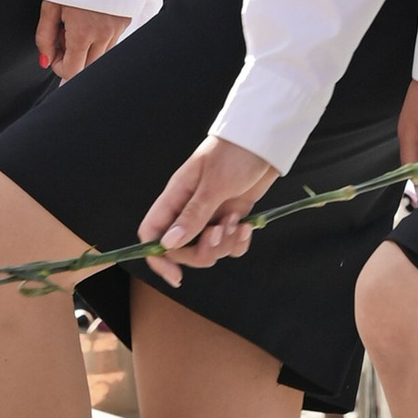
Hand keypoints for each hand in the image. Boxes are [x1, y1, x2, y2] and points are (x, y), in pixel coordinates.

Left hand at [38, 1, 125, 79]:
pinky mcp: (127, 20)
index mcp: (83, 32)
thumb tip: (45, 60)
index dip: (59, 67)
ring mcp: (118, 28)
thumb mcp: (50, 4)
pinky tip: (92, 19)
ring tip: (78, 24)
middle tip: (64, 36)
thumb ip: (45, 37)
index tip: (54, 54)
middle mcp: (104, 34)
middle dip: (73, 59)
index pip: (73, 72)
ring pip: (102, 54)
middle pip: (88, 67)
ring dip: (88, 49)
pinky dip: (100, 37)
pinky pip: (113, 40)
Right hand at [135, 135, 277, 276]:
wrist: (265, 141)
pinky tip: (248, 225)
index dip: (159, 258)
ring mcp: (211, 214)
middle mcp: (189, 209)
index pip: (152, 233)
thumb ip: (192, 215)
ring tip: (237, 220)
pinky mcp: (231, 217)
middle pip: (182, 249)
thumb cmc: (234, 153)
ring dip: (225, 243)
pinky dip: (239, 241)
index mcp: (176, 197)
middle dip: (203, 251)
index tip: (176, 276)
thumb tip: (167, 244)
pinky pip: (230, 244)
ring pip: (209, 249)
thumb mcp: (213, 184)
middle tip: (220, 234)